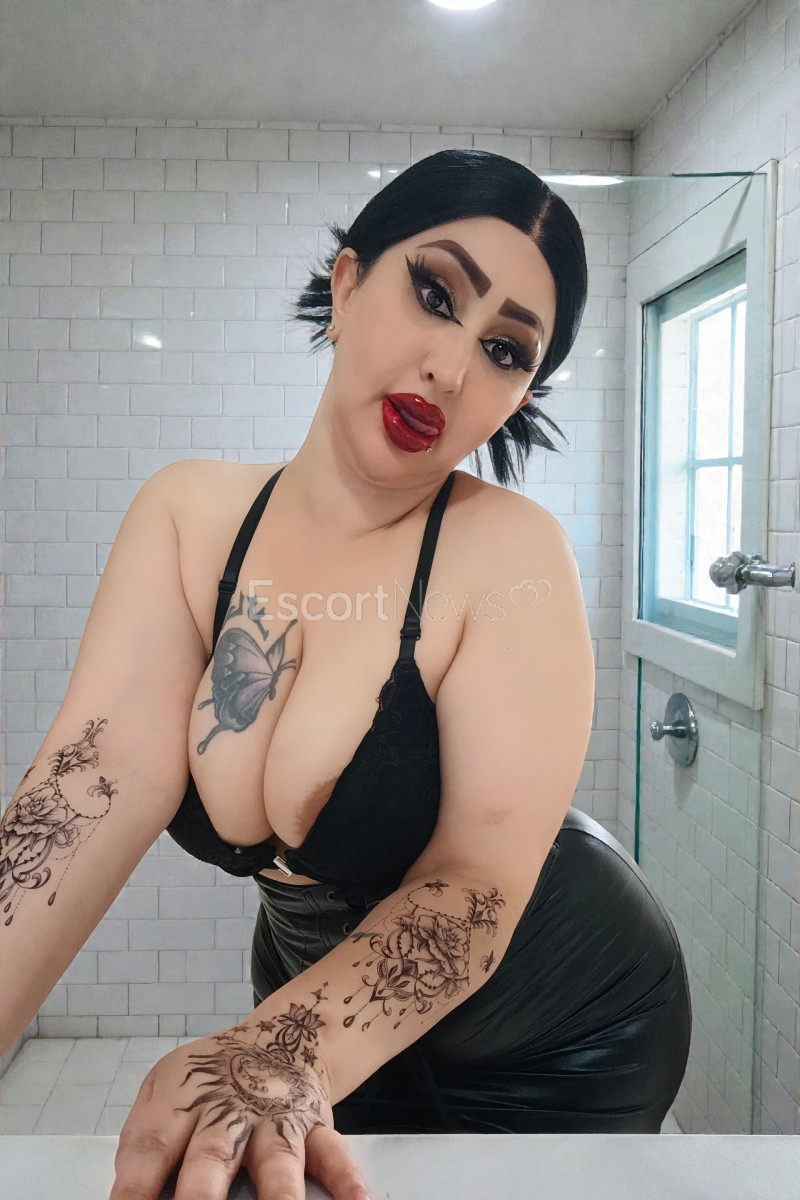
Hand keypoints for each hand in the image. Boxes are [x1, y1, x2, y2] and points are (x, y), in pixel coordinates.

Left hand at [109, 996, 372, 1199]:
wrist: (280, 1038)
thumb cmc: (212, 1078)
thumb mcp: (166, 1088)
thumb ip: (143, 1141)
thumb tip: (128, 1195)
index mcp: (183, 1101)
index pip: (150, 1148)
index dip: (133, 1189)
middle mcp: (230, 1113)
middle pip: (211, 1158)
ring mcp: (276, 1121)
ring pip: (277, 1162)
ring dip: (277, 1196)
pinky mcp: (315, 1127)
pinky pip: (335, 1154)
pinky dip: (347, 1179)